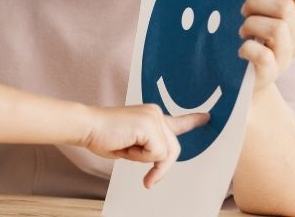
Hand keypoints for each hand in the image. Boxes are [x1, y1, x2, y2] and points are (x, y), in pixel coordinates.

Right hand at [80, 105, 207, 188]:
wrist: (87, 126)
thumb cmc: (102, 136)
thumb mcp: (132, 146)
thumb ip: (148, 148)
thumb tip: (161, 159)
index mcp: (151, 116)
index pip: (177, 121)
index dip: (192, 121)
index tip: (207, 118)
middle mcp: (156, 113)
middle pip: (173, 149)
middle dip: (161, 167)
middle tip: (148, 180)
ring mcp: (154, 118)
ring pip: (165, 153)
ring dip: (144, 159)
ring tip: (126, 149)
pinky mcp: (150, 126)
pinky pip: (156, 154)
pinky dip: (140, 157)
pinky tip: (126, 145)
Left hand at [238, 0, 294, 91]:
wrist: (245, 80)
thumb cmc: (252, 39)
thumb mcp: (262, 16)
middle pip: (285, 7)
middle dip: (257, 2)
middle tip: (243, 11)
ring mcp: (286, 56)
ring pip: (276, 28)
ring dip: (251, 24)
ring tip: (243, 32)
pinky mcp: (271, 72)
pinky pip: (263, 55)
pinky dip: (248, 48)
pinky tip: (241, 49)